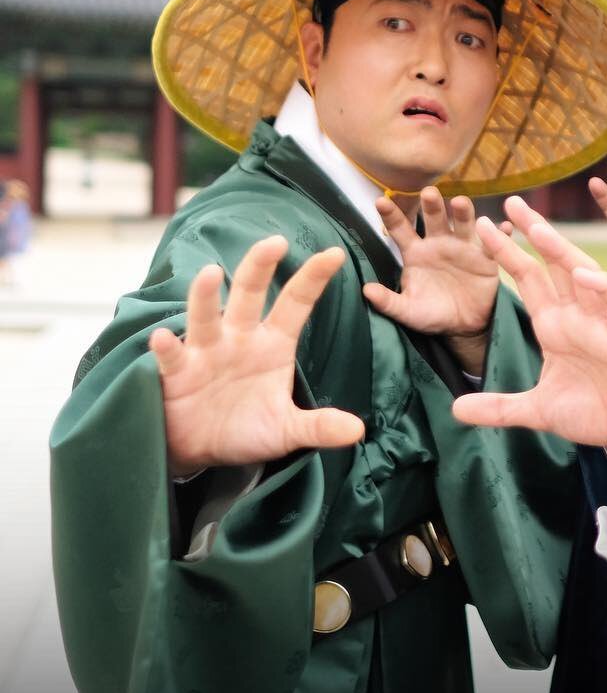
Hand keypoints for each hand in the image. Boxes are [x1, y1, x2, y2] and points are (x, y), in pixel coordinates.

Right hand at [149, 236, 361, 476]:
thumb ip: (319, 427)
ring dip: (206, 296)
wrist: (201, 450)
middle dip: (260, 267)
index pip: (295, 304)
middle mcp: (239, 338)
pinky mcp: (176, 374)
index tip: (335, 254)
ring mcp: (205, 352)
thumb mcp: (287, 431)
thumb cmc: (246, 429)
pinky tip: (162, 339)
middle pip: (249, 295)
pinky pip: (171, 357)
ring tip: (212, 273)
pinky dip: (166, 348)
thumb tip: (357, 432)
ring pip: (205, 317)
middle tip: (275, 242)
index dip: (313, 279)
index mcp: (272, 344)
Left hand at [362, 187, 507, 375]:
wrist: (464, 326)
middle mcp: (439, 242)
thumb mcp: (409, 311)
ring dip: (463, 212)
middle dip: (431, 204)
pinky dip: (500, 234)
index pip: (400, 229)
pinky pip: (494, 244)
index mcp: (416, 252)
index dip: (391, 215)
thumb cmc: (433, 314)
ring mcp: (464, 247)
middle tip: (428, 193)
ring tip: (461, 203)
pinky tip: (503, 226)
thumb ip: (389, 302)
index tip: (380, 201)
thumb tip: (366, 290)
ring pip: (464, 224)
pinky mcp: (486, 257)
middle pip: (434, 218)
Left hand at [452, 197, 606, 445]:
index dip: (506, 252)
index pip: (526, 278)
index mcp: (553, 325)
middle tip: (512, 202)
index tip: (482, 227)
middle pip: (551, 263)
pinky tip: (582, 274)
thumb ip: (499, 408)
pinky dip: (598, 285)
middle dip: (533, 232)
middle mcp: (574, 314)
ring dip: (560, 251)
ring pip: (580, 273)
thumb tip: (457, 409)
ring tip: (537, 229)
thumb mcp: (537, 409)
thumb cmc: (593, 411)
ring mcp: (599, 320)